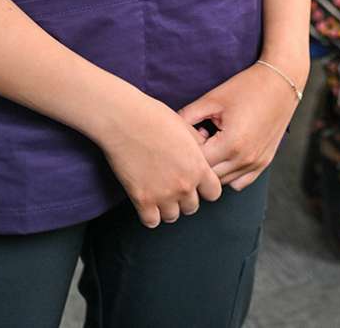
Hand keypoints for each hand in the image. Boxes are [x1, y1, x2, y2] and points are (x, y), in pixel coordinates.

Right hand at [98, 92, 221, 227]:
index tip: (197, 183)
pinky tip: (147, 201)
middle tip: (174, 185)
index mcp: (198, 166)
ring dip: (168, 207)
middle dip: (185, 198)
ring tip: (160, 192)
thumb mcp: (185, 126)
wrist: (125, 120)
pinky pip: (151, 221)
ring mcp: (163, 194)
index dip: (206, 188)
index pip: (214, 192)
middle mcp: (184, 184)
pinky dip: (150, 214)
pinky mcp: (142, 200)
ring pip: (172, 216)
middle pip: (192, 207)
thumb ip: (197, 144)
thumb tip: (203, 149)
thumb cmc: (154, 117)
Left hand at [178, 61, 302, 190]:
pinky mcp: (264, 163)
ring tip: (213, 143)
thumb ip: (187, 116)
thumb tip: (170, 131)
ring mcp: (256, 164)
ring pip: (223, 182)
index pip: (197, 163)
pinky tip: (226, 152)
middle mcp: (245, 160)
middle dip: (199, 161)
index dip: (188, 149)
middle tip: (200, 137)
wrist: (281, 82)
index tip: (190, 132)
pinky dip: (228, 173)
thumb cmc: (245, 87)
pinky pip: (239, 182)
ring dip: (214, 168)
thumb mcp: (212, 99)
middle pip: (209, 177)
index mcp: (230, 144)